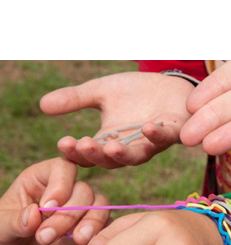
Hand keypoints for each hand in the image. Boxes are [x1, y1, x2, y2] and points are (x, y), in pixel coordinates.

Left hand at [0, 158, 108, 244]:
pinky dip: (100, 236)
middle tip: (45, 237)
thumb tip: (35, 214)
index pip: (63, 168)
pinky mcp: (92, 227)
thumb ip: (15, 221)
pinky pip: (106, 226)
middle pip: (83, 191)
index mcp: (43, 177)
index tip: (47, 208)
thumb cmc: (0, 234)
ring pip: (100, 206)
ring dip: (90, 223)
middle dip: (68, 215)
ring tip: (77, 241)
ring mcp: (82, 208)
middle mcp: (67, 189)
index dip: (60, 185)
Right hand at [40, 72, 194, 168]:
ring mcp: (152, 144)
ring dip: (124, 154)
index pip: (89, 154)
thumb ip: (76, 99)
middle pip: (111, 161)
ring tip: (111, 146)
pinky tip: (146, 127)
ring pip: (137, 156)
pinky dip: (156, 135)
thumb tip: (43, 104)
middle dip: (96, 155)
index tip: (63, 142)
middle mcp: (130, 148)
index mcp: (109, 141)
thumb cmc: (134, 92)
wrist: (168, 84)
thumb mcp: (101, 91)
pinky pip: (166, 139)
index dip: (76, 152)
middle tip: (83, 145)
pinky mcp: (173, 133)